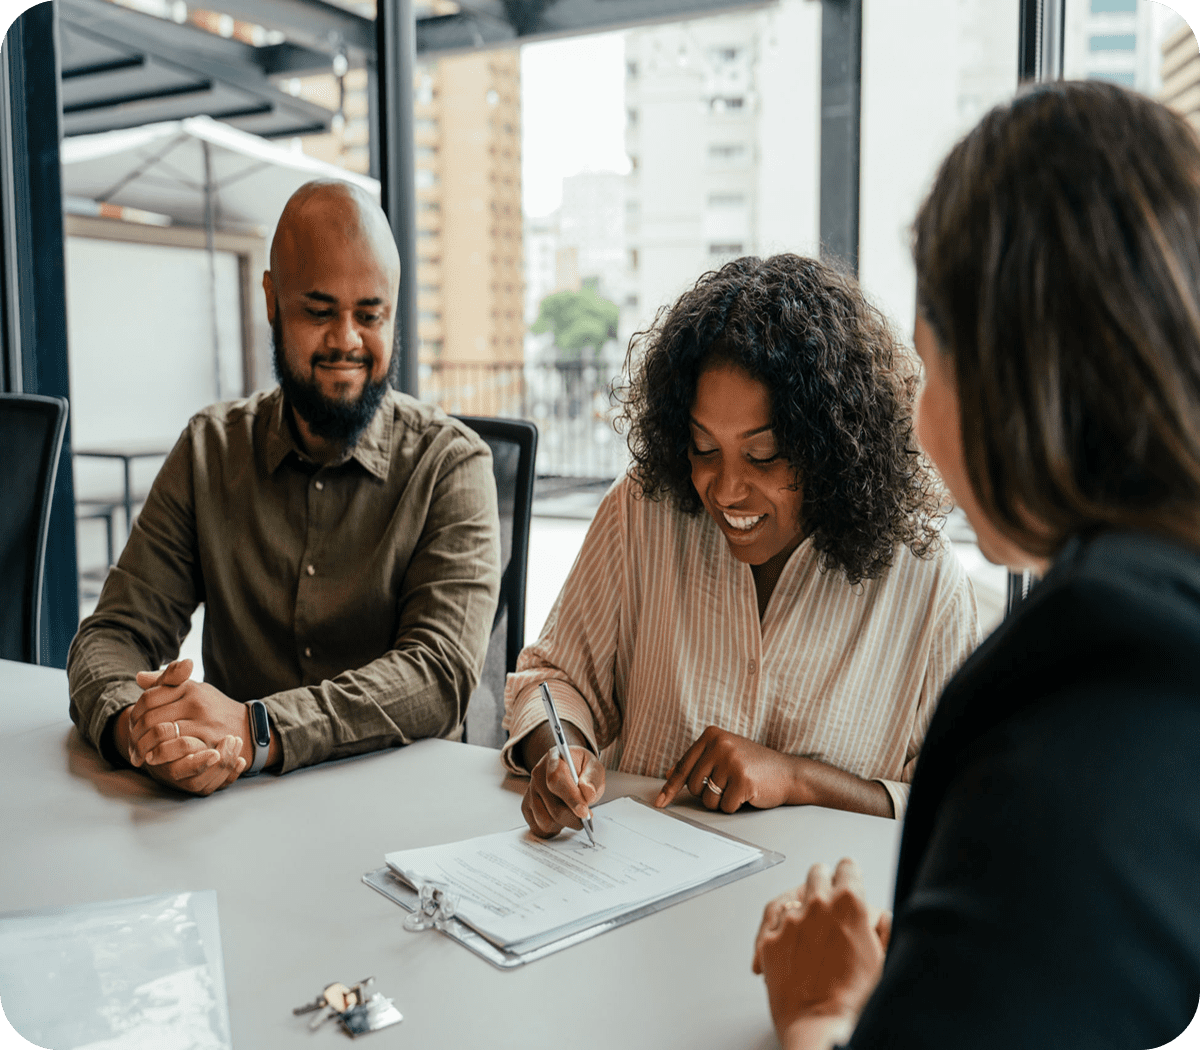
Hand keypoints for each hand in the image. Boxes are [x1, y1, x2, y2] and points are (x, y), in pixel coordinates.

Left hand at [120, 659, 249, 794]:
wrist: (246, 728)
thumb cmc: (213, 708)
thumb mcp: (194, 689)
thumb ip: (167, 682)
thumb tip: (139, 677)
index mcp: (189, 686)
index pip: (149, 697)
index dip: (135, 713)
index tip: (132, 725)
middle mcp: (196, 701)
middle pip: (151, 716)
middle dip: (136, 733)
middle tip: (131, 744)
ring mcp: (203, 721)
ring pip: (160, 732)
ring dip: (144, 746)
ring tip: (139, 754)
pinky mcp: (207, 740)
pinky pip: (175, 747)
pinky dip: (159, 754)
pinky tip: (154, 759)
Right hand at [521, 738, 605, 838]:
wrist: (570, 769)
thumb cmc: (582, 768)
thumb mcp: (594, 766)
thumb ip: (592, 778)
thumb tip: (588, 793)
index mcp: (554, 759)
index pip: (557, 779)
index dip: (571, 798)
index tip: (584, 812)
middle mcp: (537, 774)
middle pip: (553, 806)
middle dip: (573, 817)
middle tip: (586, 816)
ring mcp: (530, 791)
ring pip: (545, 821)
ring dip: (564, 824)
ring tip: (573, 815)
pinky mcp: (526, 806)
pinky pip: (538, 827)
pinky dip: (552, 829)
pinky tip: (561, 820)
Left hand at [654, 726, 797, 811]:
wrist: (788, 773)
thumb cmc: (754, 766)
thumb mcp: (724, 756)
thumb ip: (698, 762)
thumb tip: (671, 774)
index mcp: (712, 735)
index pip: (684, 766)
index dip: (670, 787)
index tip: (659, 802)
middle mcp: (720, 744)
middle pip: (694, 786)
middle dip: (708, 793)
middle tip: (728, 784)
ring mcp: (731, 761)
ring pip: (708, 798)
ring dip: (722, 801)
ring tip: (739, 787)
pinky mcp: (743, 779)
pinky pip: (726, 806)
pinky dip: (735, 806)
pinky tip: (748, 793)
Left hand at [752, 859, 890, 1049]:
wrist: (821, 1025)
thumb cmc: (854, 1000)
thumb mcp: (884, 957)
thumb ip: (880, 926)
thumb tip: (875, 915)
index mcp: (849, 904)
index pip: (848, 868)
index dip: (850, 875)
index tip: (849, 879)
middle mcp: (817, 904)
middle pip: (817, 873)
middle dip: (824, 883)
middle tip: (828, 894)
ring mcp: (790, 921)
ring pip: (791, 895)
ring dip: (800, 903)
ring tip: (806, 916)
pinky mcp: (770, 939)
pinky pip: (771, 920)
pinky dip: (778, 925)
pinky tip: (786, 933)